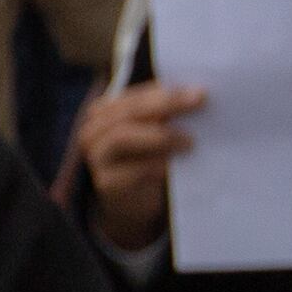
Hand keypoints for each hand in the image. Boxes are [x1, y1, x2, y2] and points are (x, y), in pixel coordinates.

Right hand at [75, 78, 207, 252]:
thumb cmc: (148, 157)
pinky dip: (156, 164)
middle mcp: (93, 131)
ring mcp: (96, 157)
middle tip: (199, 103)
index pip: (135, 96)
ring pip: (121, 137)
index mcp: (103, 111)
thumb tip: (196, 95)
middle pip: (128, 113)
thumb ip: (165, 113)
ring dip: (160, 136)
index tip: (199, 92)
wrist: (135, 199)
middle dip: (166, 105)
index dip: (166, 93)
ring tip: (189, 141)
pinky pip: (131, 169)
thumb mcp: (155, 129)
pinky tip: (175, 164)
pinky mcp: (106, 182)